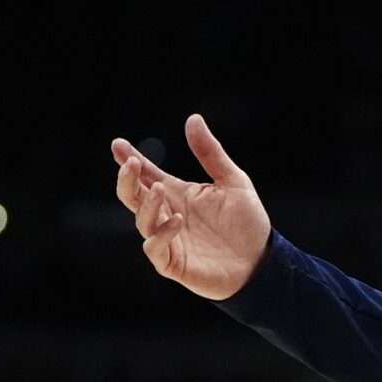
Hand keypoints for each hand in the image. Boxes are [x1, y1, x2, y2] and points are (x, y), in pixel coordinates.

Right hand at [110, 113, 272, 299]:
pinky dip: (161, 234)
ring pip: (142, 221)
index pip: (147, 175)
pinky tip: (177, 219)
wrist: (263, 261)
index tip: (118, 144)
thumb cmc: (248, 223)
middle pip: (133, 196)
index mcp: (178, 194)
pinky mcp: (174, 263)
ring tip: (159, 189)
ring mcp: (169, 240)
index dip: (130, 160)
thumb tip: (193, 118)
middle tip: (131, 164)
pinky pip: (155, 249)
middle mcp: (167, 214)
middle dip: (127, 180)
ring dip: (147, 205)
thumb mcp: (233, 181)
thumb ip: (210, 153)